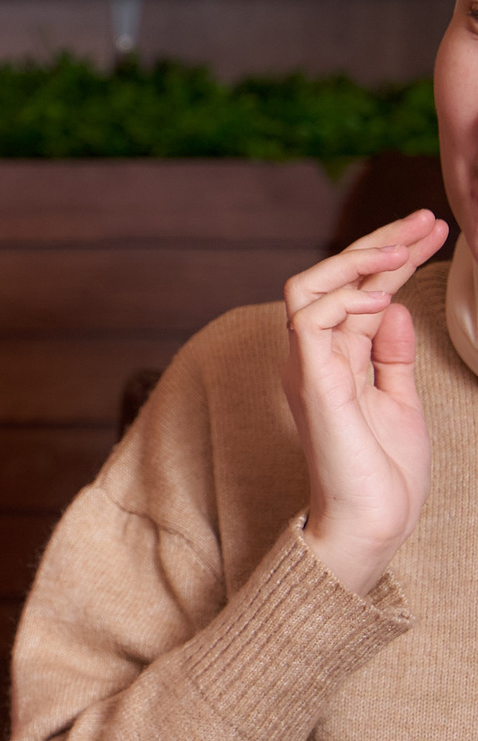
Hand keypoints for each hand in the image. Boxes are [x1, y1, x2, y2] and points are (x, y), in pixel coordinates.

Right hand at [282, 208, 449, 595]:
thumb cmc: (383, 474)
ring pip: (306, 287)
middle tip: (428, 220)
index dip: (392, 256)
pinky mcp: (313, 382)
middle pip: (329, 278)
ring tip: (404, 247)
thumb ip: (390, 354)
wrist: (373, 521)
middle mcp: (315, 357)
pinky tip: (382, 296)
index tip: (433, 230)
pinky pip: (309, 321)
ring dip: (357, 260)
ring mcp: (309, 368)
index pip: (357, 292)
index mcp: (337, 360)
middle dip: (380, 242)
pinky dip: (343, 299)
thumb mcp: (399, 400)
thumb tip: (392, 308)